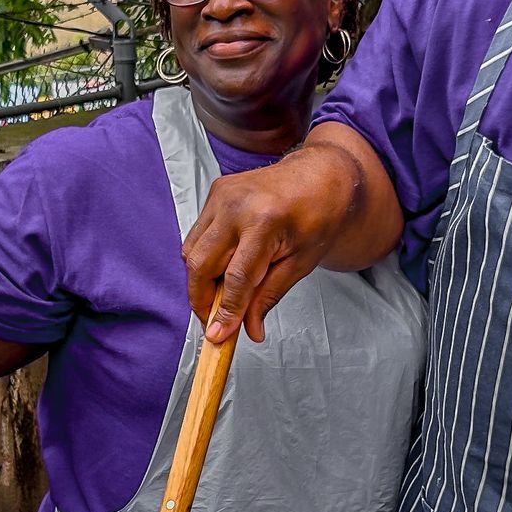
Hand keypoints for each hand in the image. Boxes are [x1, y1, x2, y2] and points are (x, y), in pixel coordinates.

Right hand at [182, 138, 364, 341]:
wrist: (320, 176)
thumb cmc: (318, 216)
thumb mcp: (300, 263)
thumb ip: (269, 296)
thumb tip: (250, 330)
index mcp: (264, 221)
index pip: (235, 278)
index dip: (225, 311)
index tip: (218, 335)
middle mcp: (236, 205)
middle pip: (200, 264)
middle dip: (201, 299)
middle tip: (213, 321)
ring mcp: (221, 195)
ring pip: (191, 251)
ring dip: (201, 279)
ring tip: (222, 294)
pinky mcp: (215, 193)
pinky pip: (198, 235)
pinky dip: (205, 257)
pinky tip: (225, 265)